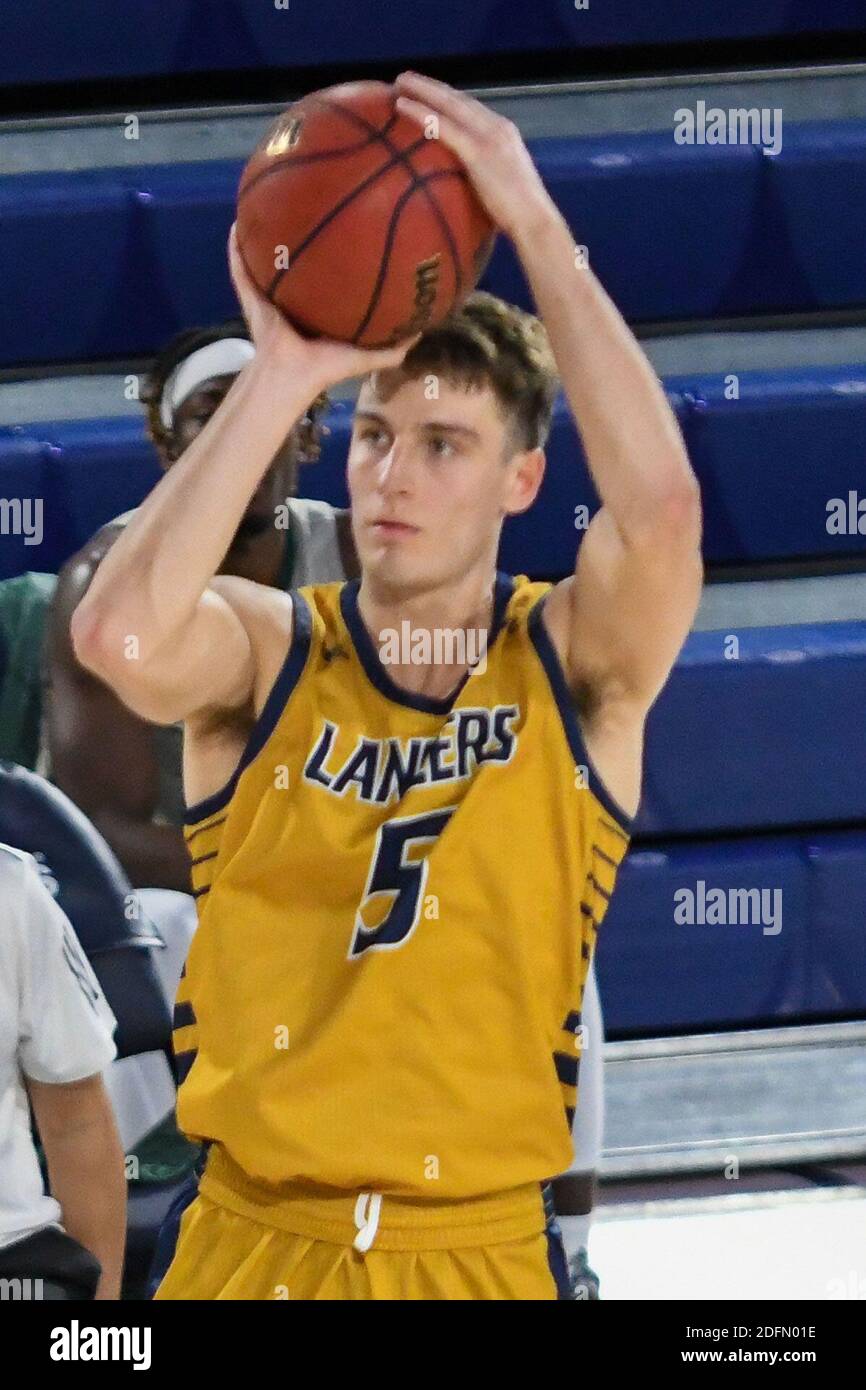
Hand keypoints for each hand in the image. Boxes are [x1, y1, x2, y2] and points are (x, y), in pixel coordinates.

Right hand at [227, 224, 420, 390]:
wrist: (294, 374)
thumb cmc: (328, 367)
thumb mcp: (369, 355)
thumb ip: (395, 345)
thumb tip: (425, 326)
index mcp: (321, 310)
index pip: (332, 277)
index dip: (340, 256)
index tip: (354, 228)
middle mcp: (297, 299)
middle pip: (300, 262)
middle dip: (306, 236)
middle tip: (316, 205)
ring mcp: (272, 297)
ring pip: (269, 260)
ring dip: (268, 236)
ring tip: (272, 203)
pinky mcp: (253, 297)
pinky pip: (241, 270)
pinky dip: (236, 250)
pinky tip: (237, 226)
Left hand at [393, 71, 553, 240]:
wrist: (535, 221)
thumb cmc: (519, 216)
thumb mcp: (502, 184)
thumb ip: (485, 174)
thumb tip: (464, 182)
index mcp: (504, 133)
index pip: (472, 108)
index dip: (448, 97)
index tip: (429, 91)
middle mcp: (497, 127)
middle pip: (458, 99)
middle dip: (432, 86)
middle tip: (406, 77)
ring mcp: (488, 137)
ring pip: (449, 104)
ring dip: (422, 90)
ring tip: (399, 81)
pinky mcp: (478, 153)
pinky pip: (443, 127)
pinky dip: (421, 113)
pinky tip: (402, 105)